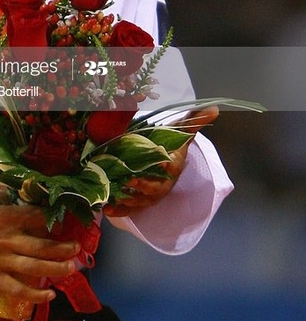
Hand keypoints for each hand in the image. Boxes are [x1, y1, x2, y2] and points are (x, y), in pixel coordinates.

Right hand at [0, 194, 79, 303]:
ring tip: (71, 268)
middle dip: (63, 248)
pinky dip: (36, 294)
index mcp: (5, 216)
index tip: (68, 222)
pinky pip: (18, 289)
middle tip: (77, 248)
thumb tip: (29, 189)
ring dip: (56, 268)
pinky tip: (50, 295)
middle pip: (42, 245)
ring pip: (35, 267)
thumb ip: (10, 199)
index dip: (54, 221)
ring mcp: (0, 260)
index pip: (37, 218)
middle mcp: (6, 239)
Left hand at [103, 106, 218, 217]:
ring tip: (114, 200)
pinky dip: (119, 211)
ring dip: (128, 202)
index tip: (161, 163)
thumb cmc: (171, 144)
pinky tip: (106, 210)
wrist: (163, 157)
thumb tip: (214, 108)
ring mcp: (150, 194)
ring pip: (140, 201)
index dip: (166, 166)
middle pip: (154, 188)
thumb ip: (194, 120)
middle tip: (129, 182)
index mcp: (172, 166)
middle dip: (143, 187)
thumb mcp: (180, 131)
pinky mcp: (138, 200)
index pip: (171, 167)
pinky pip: (130, 208)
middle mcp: (162, 183)